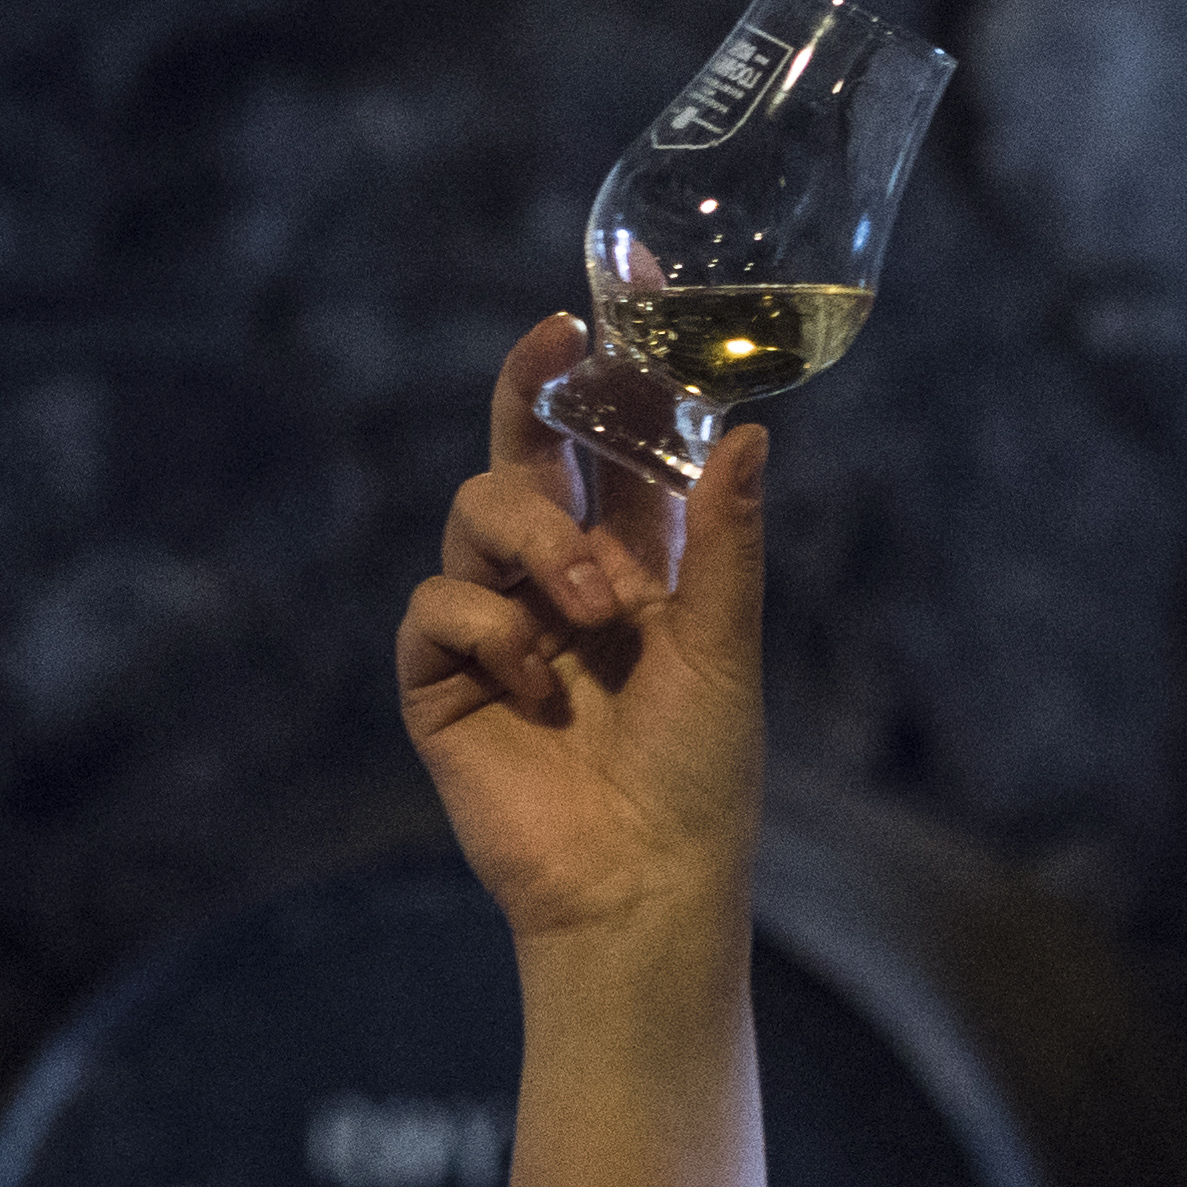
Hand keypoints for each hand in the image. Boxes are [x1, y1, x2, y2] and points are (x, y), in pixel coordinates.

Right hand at [397, 312, 769, 955]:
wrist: (640, 888)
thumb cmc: (700, 781)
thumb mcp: (725, 650)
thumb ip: (723, 541)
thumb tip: (750, 432)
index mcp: (636, 562)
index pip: (612, 444)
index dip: (607, 371)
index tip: (614, 298)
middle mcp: (558, 580)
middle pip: (522, 451)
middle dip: (531, 390)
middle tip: (556, 346)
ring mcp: (495, 626)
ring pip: (475, 512)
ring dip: (537, 540)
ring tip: (593, 609)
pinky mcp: (442, 682)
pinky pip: (436, 604)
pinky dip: (488, 628)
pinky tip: (537, 686)